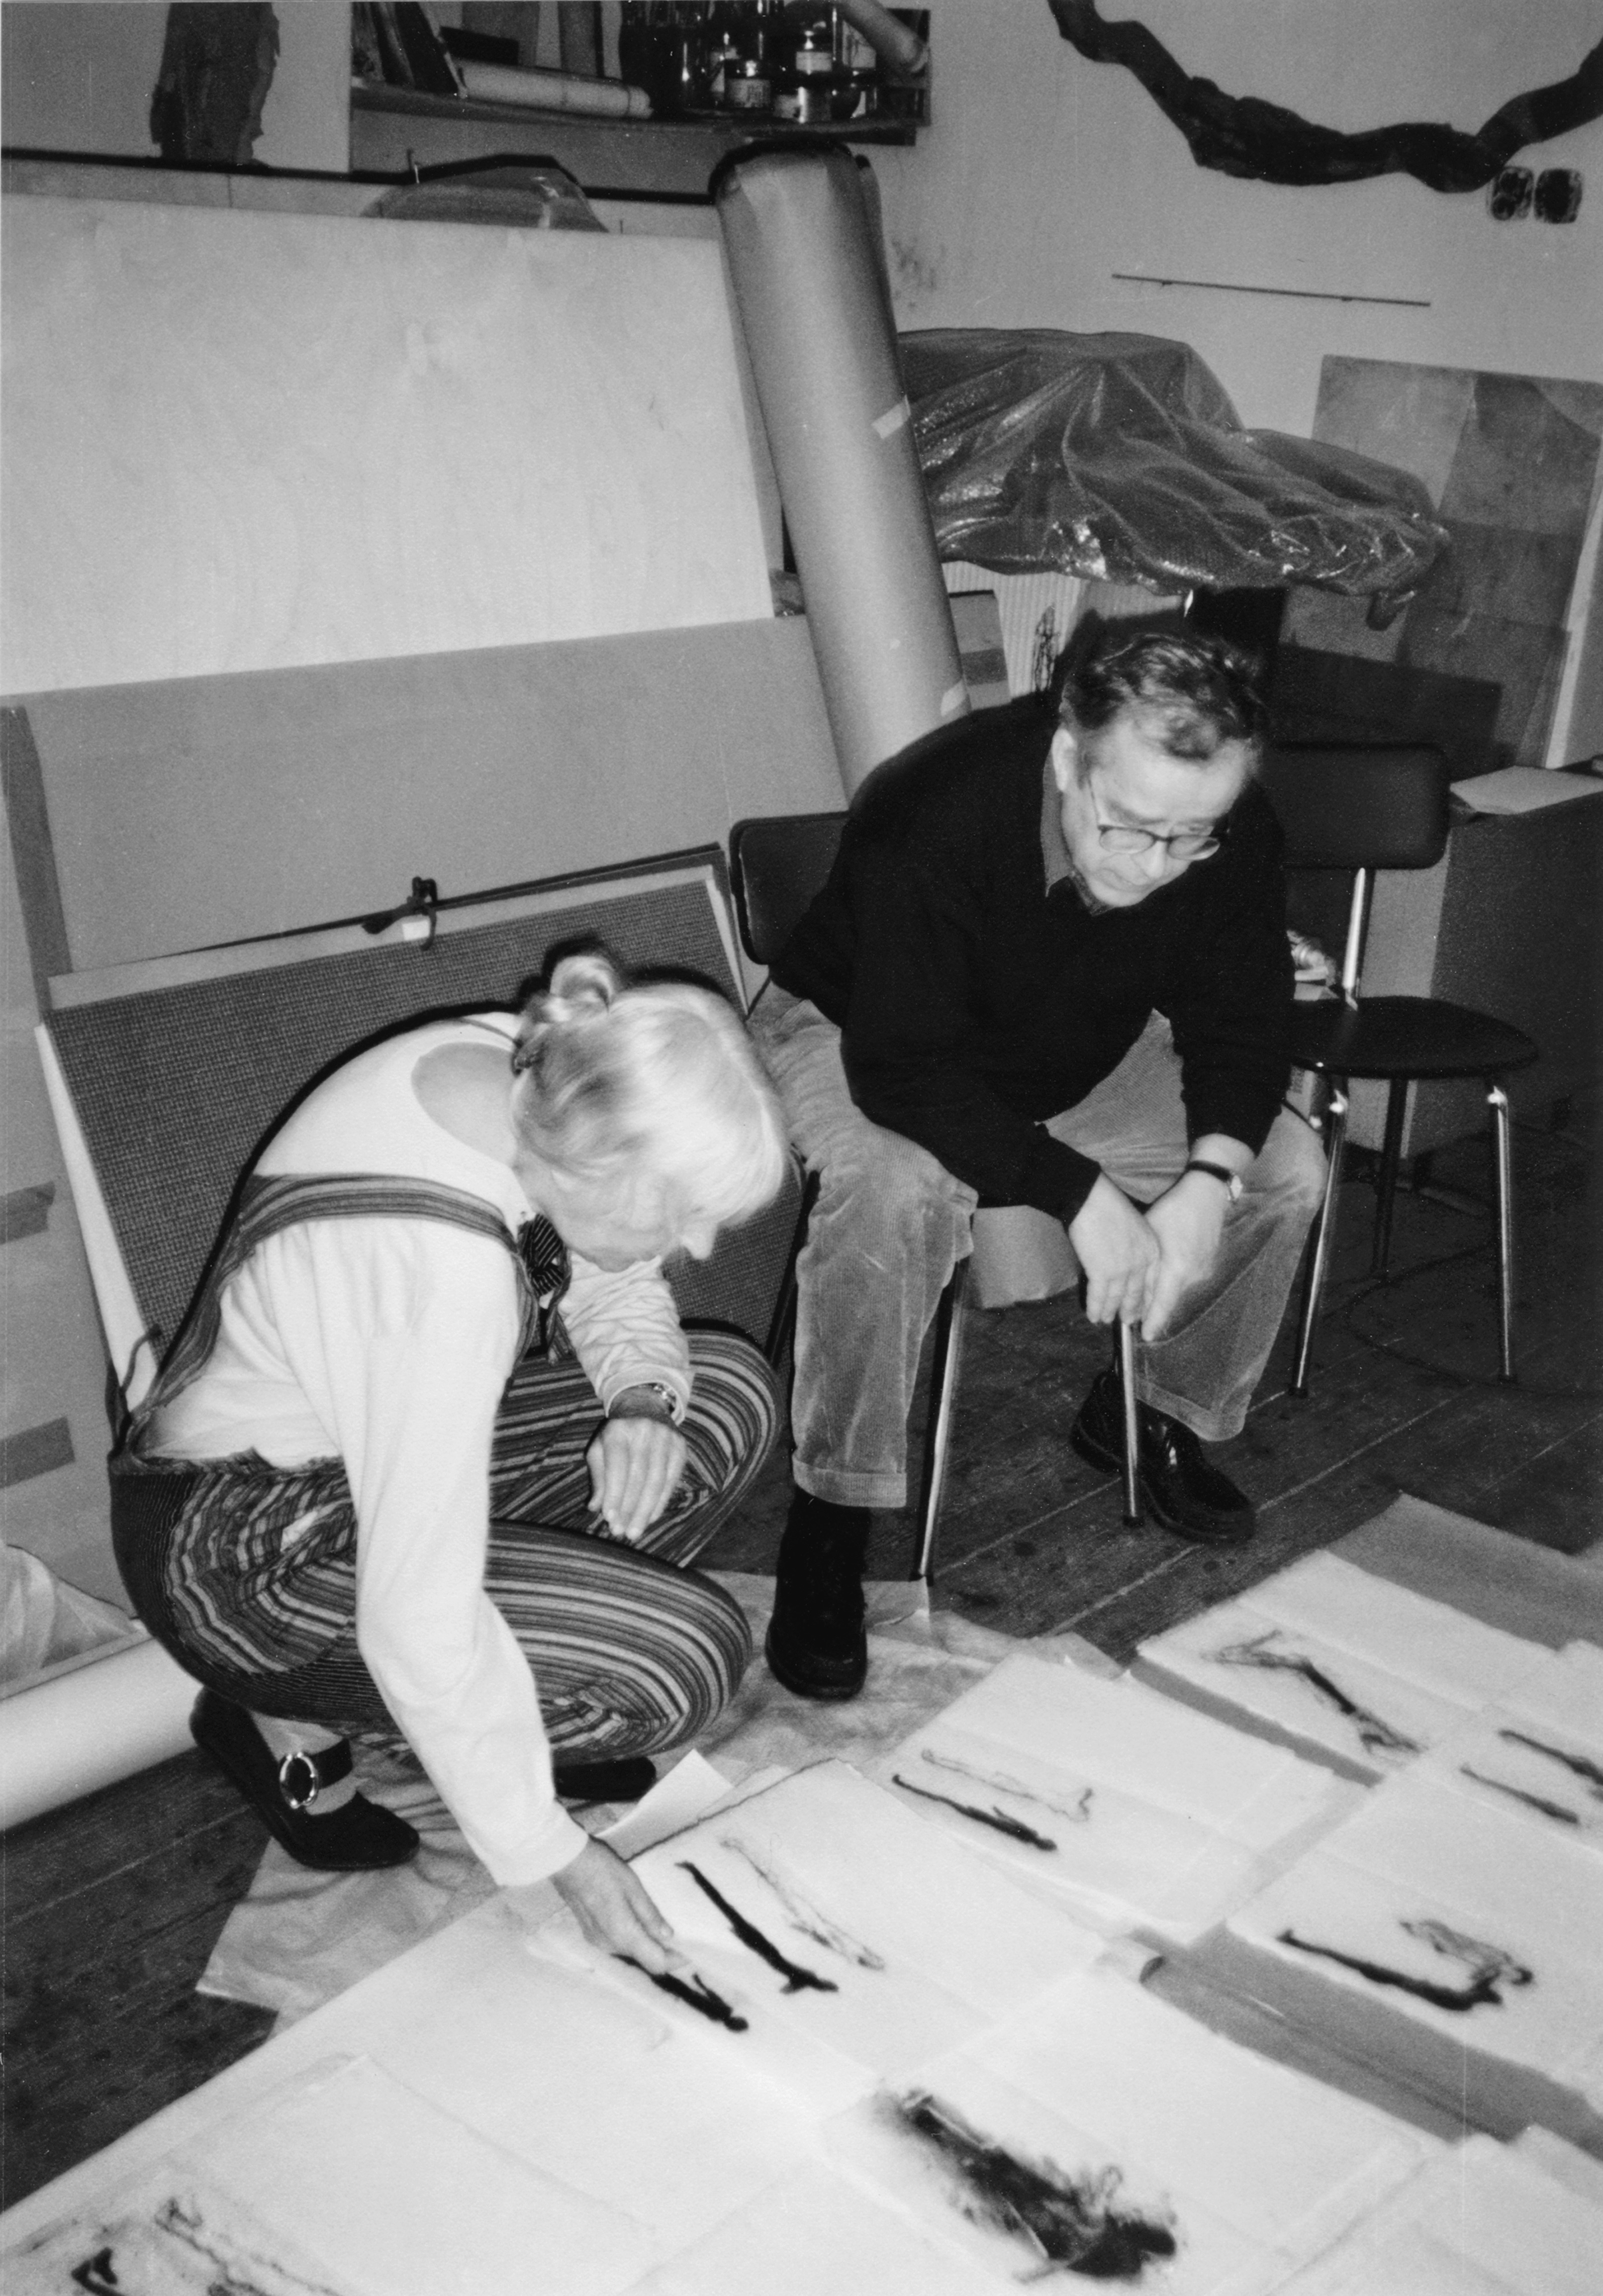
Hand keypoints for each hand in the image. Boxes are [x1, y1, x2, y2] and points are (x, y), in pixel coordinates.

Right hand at [551, 1838, 685, 1975]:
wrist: (568, 1862)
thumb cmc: (603, 1869)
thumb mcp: (633, 1887)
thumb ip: (650, 1915)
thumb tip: (668, 1936)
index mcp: (623, 1934)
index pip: (654, 1962)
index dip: (674, 1961)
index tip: (689, 1954)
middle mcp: (609, 1945)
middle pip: (642, 1959)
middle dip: (661, 1952)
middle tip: (679, 1939)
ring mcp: (597, 1942)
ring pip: (629, 1953)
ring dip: (645, 1945)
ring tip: (660, 1928)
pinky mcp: (590, 1936)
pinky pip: (617, 1944)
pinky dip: (631, 1939)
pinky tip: (638, 1923)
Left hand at [586, 1413, 686, 1541]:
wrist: (645, 1408)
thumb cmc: (616, 1435)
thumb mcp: (599, 1449)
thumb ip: (597, 1477)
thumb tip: (594, 1507)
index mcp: (619, 1430)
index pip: (617, 1464)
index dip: (614, 1492)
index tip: (609, 1517)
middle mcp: (644, 1431)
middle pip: (639, 1476)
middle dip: (630, 1507)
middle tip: (622, 1532)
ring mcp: (666, 1438)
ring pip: (657, 1481)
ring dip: (645, 1510)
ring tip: (635, 1531)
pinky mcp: (680, 1448)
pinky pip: (671, 1480)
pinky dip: (660, 1502)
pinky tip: (650, 1518)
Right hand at [1067, 1175, 1160, 1327]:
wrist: (1091, 1198)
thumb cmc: (1108, 1206)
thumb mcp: (1134, 1226)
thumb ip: (1134, 1247)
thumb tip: (1124, 1262)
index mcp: (1151, 1249)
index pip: (1152, 1281)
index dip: (1146, 1298)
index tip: (1143, 1308)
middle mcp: (1142, 1262)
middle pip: (1137, 1293)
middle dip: (1130, 1310)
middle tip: (1127, 1321)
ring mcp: (1123, 1269)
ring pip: (1117, 1298)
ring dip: (1110, 1311)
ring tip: (1105, 1319)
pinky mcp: (1103, 1272)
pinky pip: (1099, 1296)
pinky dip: (1095, 1307)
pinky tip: (1092, 1315)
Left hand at [1143, 1170, 1228, 1338]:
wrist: (1207, 1194)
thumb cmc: (1174, 1210)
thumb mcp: (1152, 1238)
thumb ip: (1148, 1268)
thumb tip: (1140, 1293)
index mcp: (1178, 1269)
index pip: (1163, 1304)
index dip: (1153, 1321)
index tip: (1145, 1336)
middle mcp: (1194, 1275)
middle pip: (1170, 1298)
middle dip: (1153, 1307)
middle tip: (1135, 1315)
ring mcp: (1204, 1269)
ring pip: (1178, 1287)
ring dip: (1164, 1291)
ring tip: (1147, 1293)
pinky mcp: (1209, 1262)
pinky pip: (1188, 1278)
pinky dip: (1175, 1279)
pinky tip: (1165, 1271)